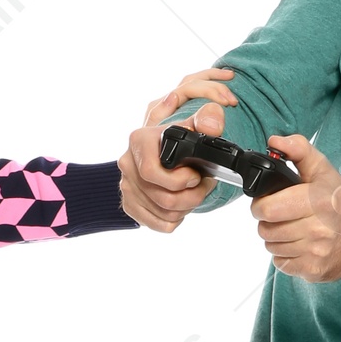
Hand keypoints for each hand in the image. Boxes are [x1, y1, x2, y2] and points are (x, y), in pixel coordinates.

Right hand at [117, 68, 237, 233]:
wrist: (167, 148)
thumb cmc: (181, 137)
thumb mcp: (195, 122)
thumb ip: (208, 117)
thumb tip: (212, 126)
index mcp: (139, 141)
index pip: (152, 172)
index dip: (180, 180)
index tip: (196, 174)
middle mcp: (128, 164)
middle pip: (162, 198)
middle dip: (192, 196)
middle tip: (204, 185)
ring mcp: (127, 186)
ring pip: (164, 213)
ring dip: (187, 207)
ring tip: (196, 193)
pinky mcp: (131, 205)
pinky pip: (159, 224)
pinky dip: (176, 218)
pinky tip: (182, 204)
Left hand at [250, 134, 340, 281]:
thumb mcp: (322, 170)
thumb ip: (298, 150)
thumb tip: (274, 141)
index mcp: (317, 201)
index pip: (268, 209)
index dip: (260, 206)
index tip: (267, 203)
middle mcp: (318, 229)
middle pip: (266, 230)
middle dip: (268, 222)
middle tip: (282, 216)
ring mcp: (316, 252)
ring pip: (272, 247)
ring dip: (277, 239)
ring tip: (293, 229)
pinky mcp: (314, 271)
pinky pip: (282, 264)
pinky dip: (286, 255)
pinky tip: (300, 245)